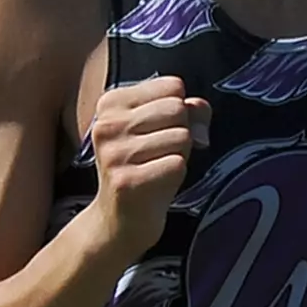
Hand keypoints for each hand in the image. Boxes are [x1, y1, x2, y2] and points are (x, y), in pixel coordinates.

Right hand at [89, 76, 210, 256]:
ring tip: (157, 168)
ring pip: (181, 136)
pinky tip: (156, 184)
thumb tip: (199, 114)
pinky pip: (177, 163)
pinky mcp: (126, 181)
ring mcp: (114, 153)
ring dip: (180, 154)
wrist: (122, 220)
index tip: (161, 131)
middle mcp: (107, 124)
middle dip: (182, 132)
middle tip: (161, 154)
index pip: (173, 86)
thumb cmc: (148, 166)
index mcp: (111, 102)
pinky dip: (177, 174)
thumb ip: (191, 110)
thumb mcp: (167, 129)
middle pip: (177, 109)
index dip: (181, 110)